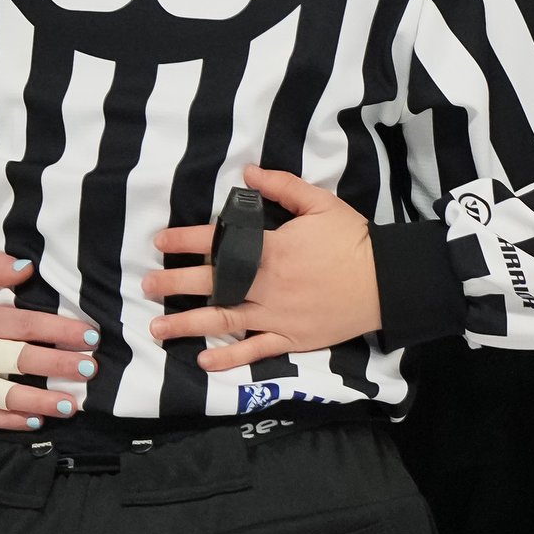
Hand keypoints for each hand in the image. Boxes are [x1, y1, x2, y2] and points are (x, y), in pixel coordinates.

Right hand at [0, 252, 99, 430]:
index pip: (22, 324)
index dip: (58, 330)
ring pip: (2, 394)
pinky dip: (10, 420)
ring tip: (72, 404)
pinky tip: (37, 419)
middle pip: (17, 359)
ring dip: (40, 400)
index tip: (90, 335)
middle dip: (58, 365)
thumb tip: (27, 266)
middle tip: (90, 368)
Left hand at [143, 165, 380, 371]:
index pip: (220, 243)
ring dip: (189, 324)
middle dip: (177, 283)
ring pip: (225, 320)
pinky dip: (230, 359)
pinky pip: (256, 351)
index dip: (186, 240)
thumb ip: (282, 187)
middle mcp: (268, 284)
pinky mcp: (291, 338)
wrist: (385, 281)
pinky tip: (204, 361)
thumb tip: (248, 172)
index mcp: (272, 249)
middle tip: (148, 284)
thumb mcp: (320, 203)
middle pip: (213, 284)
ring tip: (157, 328)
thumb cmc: (351, 239)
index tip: (161, 241)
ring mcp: (278, 315)